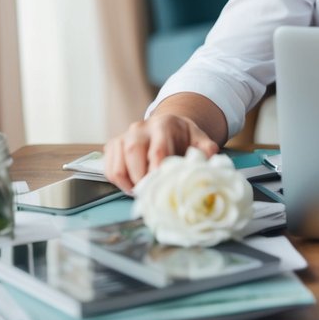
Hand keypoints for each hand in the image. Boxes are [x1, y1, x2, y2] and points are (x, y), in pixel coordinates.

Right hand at [103, 114, 219, 192]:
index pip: (158, 149)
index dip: (157, 170)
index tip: (161, 186)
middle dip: (141, 178)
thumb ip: (206, 149)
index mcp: (164, 124)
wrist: (168, 127)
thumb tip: (209, 160)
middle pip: (134, 153)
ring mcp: (124, 136)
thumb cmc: (184, 137)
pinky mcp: (113, 145)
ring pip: (118, 163)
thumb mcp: (199, 139)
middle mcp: (140, 128)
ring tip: (142, 193)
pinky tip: (132, 187)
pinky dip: (118, 182)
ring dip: (128, 183)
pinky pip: (109, 167)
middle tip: (150, 194)